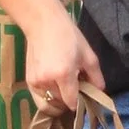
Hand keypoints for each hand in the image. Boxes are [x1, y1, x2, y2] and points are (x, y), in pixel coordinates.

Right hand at [16, 0, 97, 119]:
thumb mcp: (88, 56)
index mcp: (63, 74)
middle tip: (76, 92)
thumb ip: (96, 77)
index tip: (84, 98)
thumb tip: (100, 92)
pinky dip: (48, 99)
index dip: (80, 104)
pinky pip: (39, 99)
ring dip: (58, 102)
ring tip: (65, 91)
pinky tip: (55, 88)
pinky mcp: (28, 81)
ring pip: (49, 105)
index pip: (72, 103)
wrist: (43, 23)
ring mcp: (35, 82)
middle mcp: (47, 81)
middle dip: (70, 102)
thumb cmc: (69, 36)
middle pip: (61, 104)